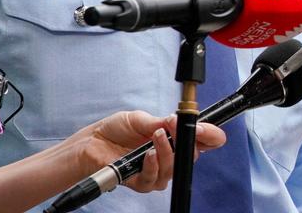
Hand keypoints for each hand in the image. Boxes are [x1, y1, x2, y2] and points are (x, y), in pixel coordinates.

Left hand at [72, 111, 226, 192]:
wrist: (90, 143)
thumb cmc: (114, 130)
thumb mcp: (141, 119)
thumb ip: (161, 122)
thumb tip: (179, 121)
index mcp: (175, 138)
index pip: (204, 140)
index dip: (210, 135)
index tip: (201, 127)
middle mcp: (170, 156)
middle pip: (193, 156)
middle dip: (188, 141)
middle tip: (176, 127)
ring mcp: (157, 170)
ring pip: (174, 168)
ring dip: (167, 151)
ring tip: (155, 136)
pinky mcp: (142, 182)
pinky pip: (155, 179)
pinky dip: (153, 165)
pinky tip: (147, 154)